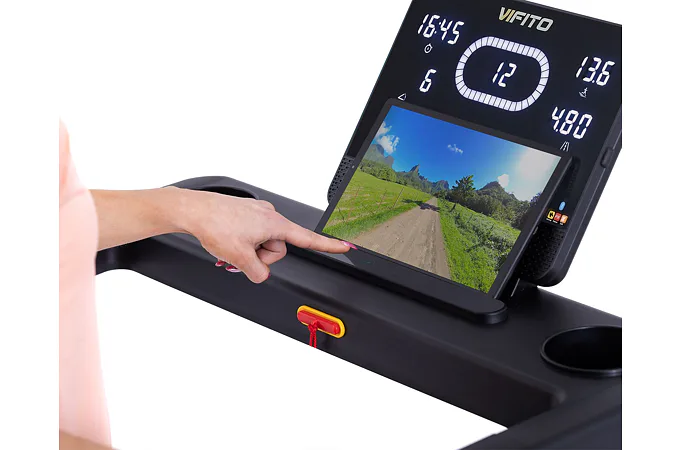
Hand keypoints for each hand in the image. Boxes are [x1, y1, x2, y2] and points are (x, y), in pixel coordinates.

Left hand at [176, 188, 352, 282]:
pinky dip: (242, 242)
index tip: (346, 247)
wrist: (192, 210)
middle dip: (260, 257)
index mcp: (274, 223)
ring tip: (230, 246)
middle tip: (240, 254)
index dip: (329, 246)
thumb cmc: (214, 224)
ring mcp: (257, 213)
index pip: (308, 239)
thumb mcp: (238, 257)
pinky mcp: (246, 213)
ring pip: (262, 243)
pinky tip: (227, 239)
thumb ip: (257, 272)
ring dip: (248, 250)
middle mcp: (269, 215)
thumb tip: (260, 274)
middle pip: (277, 249)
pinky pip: (252, 234)